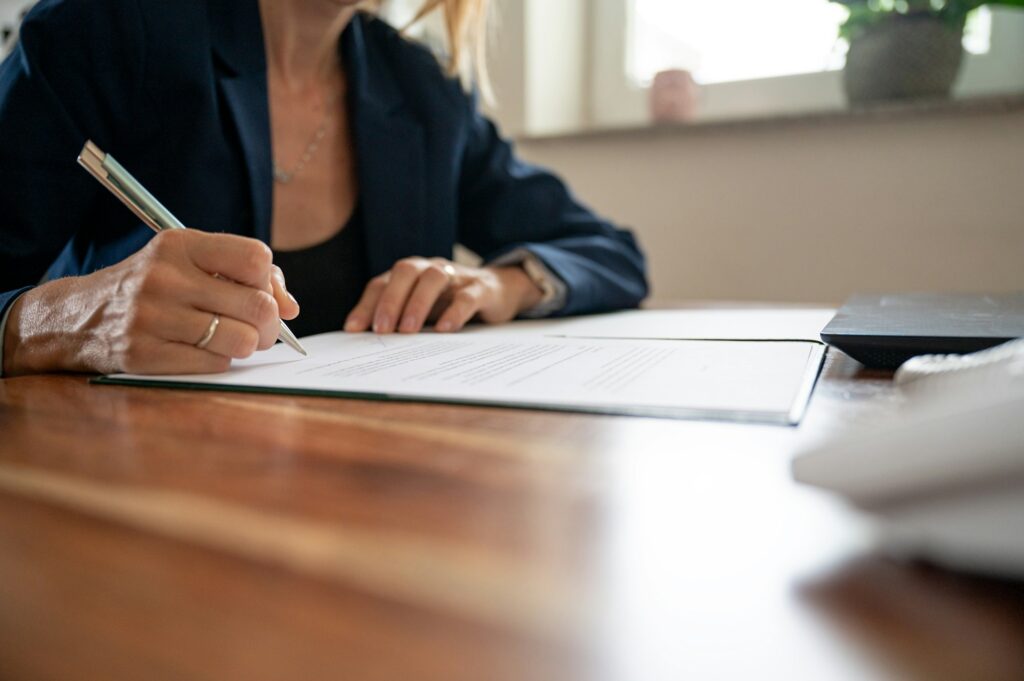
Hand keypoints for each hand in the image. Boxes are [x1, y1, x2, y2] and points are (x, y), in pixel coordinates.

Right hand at [2, 229, 299, 375]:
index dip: (269, 281)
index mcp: (180, 244)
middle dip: (270, 323)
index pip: (257, 258)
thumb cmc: (153, 287)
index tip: (259, 292)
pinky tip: (204, 351)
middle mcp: (165, 277)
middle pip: (258, 306)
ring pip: (242, 340)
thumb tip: (292, 309)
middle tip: (260, 328)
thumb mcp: (189, 263)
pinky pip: (215, 364)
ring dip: (248, 345)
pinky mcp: (144, 354)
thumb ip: (246, 276)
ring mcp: (152, 317)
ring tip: (235, 340)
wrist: (79, 316)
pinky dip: (221, 361)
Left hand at [344, 257, 543, 333]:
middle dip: (390, 300)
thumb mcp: (423, 309)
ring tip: (408, 331)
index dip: (366, 305)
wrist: (500, 290)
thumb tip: (368, 342)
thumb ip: (400, 319)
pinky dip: (454, 313)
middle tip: (381, 329)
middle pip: (405, 272)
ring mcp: (456, 276)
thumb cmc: (451, 302)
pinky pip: (466, 297)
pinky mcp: (481, 289)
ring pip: (433, 278)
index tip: (353, 330)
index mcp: (410, 274)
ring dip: (417, 303)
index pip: (381, 283)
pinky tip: (444, 330)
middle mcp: (429, 268)